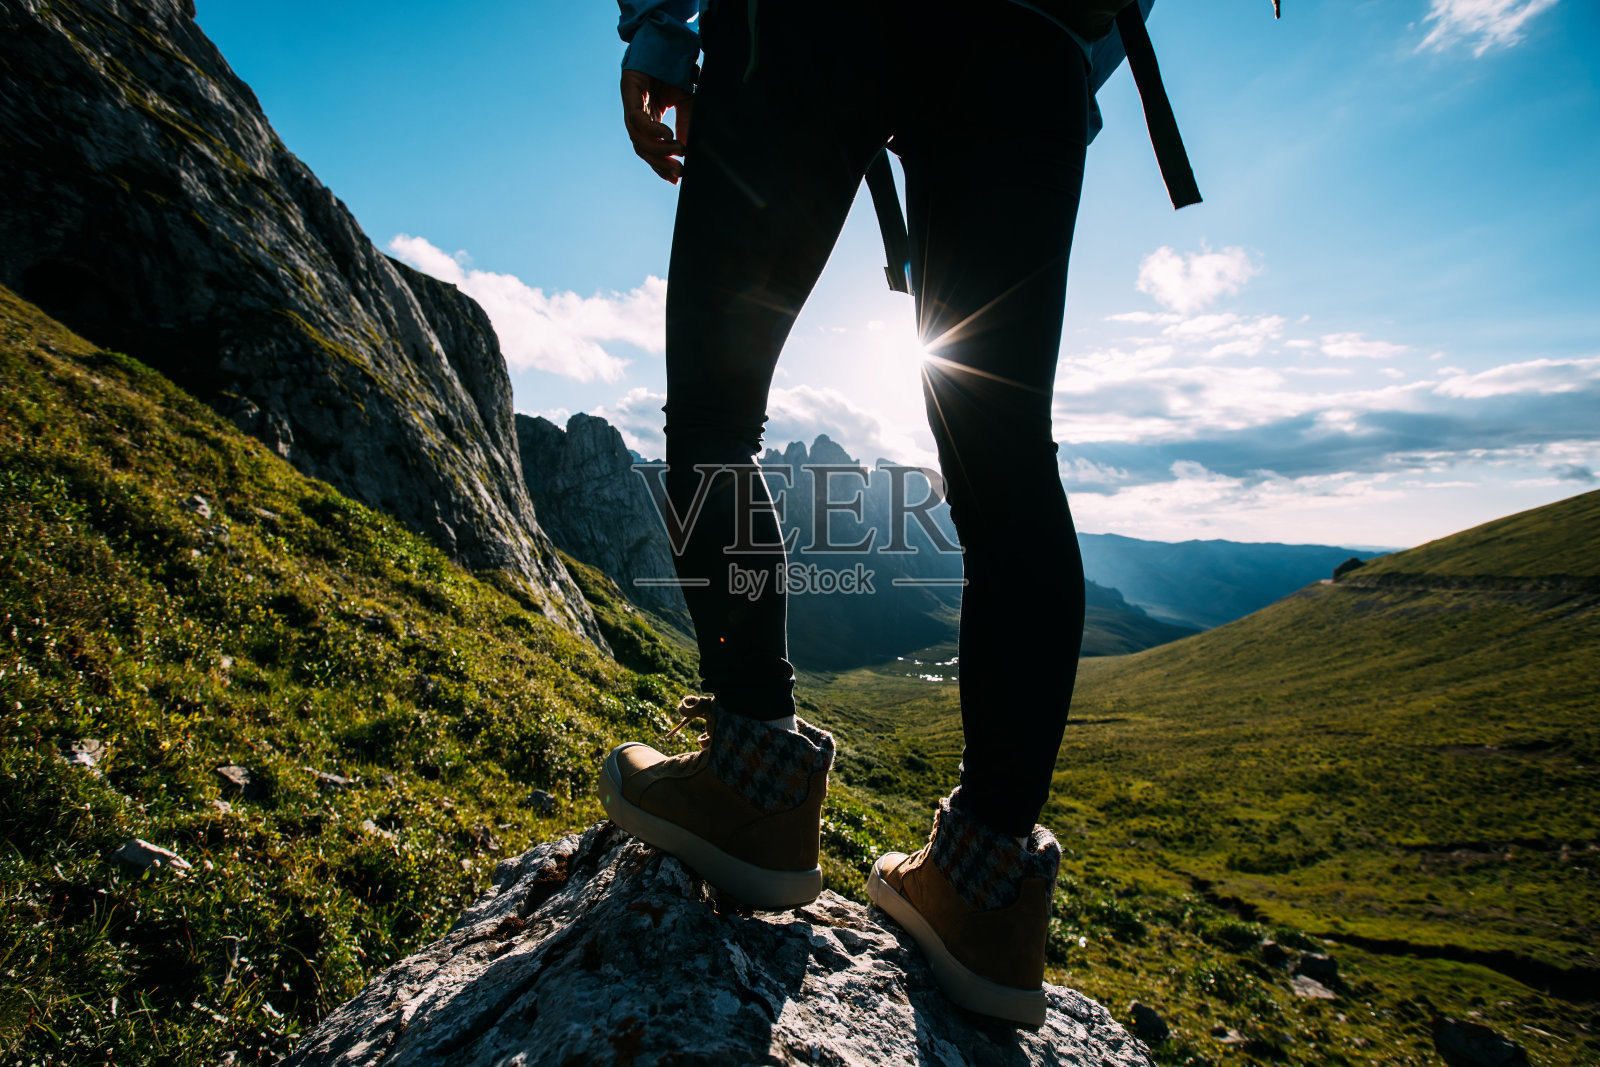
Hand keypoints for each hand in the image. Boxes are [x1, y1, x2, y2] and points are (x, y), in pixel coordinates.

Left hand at [621, 69, 693, 183]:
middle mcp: (637, 115)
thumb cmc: (674, 72)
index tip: (677, 179)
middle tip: (678, 171)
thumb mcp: (686, 103)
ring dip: (659, 148)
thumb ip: (686, 125)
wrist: (667, 41)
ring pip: (638, 138)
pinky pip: (637, 119)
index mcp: (649, 120)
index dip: (661, 166)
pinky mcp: (629, 92)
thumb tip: (689, 152)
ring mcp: (631, 104)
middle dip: (660, 163)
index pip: (651, 150)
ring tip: (678, 149)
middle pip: (643, 149)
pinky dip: (652, 130)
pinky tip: (667, 135)